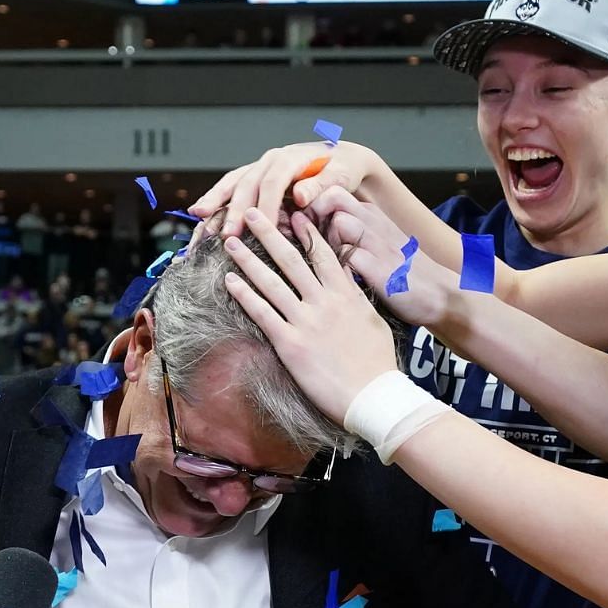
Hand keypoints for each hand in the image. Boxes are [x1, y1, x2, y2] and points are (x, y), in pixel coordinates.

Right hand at [189, 140, 378, 239]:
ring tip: (199, 216)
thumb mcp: (341, 176)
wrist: (340, 160)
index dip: (266, 206)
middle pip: (248, 183)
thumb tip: (299, 196)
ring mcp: (259, 168)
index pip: (274, 183)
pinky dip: (215, 200)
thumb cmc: (342, 170)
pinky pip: (231, 187)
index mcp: (291, 158)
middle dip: (236, 210)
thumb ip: (320, 185)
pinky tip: (200, 213)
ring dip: (215, 201)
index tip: (261, 228)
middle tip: (227, 235)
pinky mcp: (254, 178)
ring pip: (233, 182)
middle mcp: (271, 160)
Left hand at [222, 209, 399, 421]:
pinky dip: (244, 295)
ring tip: (231, 242)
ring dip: (248, 259)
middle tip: (252, 212)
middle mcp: (324, 302)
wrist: (373, 395)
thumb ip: (354, 296)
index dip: (306, 232)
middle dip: (269, 233)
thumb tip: (344, 277)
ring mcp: (305, 322)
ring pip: (271, 282)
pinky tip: (230, 281)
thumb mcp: (371, 320)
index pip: (323, 254)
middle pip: (291, 260)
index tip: (292, 214)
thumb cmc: (377, 363)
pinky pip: (262, 313)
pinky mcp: (290, 344)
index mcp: (345, 294)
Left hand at [305, 185, 460, 328]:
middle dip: (314, 216)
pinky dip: (338, 266)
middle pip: (333, 198)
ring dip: (325, 241)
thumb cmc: (402, 270)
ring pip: (340, 223)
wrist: (440, 293)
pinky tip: (334, 281)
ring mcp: (379, 245)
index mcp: (371, 216)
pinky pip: (350, 257)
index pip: (332, 192)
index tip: (303, 229)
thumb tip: (313, 228)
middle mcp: (374, 224)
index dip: (312, 207)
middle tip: (308, 241)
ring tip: (323, 262)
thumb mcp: (377, 242)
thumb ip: (350, 231)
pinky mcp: (382, 271)